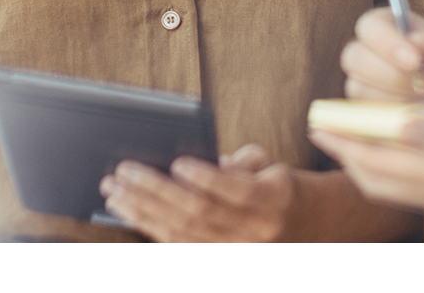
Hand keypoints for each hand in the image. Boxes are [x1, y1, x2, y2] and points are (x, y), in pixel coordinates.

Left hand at [98, 144, 295, 241]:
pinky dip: (151, 229)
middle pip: (200, 214)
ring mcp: (237, 253)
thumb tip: (199, 163)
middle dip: (156, 192)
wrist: (308, 226)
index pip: (238, 191)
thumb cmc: (279, 187)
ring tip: (115, 192)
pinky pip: (179, 248)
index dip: (207, 178)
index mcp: (275, 201)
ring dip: (143, 212)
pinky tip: (130, 212)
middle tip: (124, 172)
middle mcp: (256, 234)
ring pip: (182, 235)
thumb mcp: (269, 164)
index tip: (179, 162)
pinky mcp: (219, 262)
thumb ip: (238, 163)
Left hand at [310, 118, 423, 218]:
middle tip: (323, 125)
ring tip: (351, 131)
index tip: (318, 123)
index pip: (377, 163)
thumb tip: (401, 124)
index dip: (345, 143)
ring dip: (368, 156)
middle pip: (379, 176)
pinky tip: (401, 138)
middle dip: (347, 151)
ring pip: (395, 178)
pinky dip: (396, 159)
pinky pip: (417, 176)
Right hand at [342, 8, 423, 129]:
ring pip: (359, 90)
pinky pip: (365, 119)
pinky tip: (423, 121)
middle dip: (393, 76)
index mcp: (390, 27)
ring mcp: (365, 86)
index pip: (370, 26)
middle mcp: (371, 54)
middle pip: (354, 57)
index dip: (387, 43)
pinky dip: (396, 122)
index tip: (416, 60)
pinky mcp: (367, 117)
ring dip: (399, 100)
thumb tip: (419, 42)